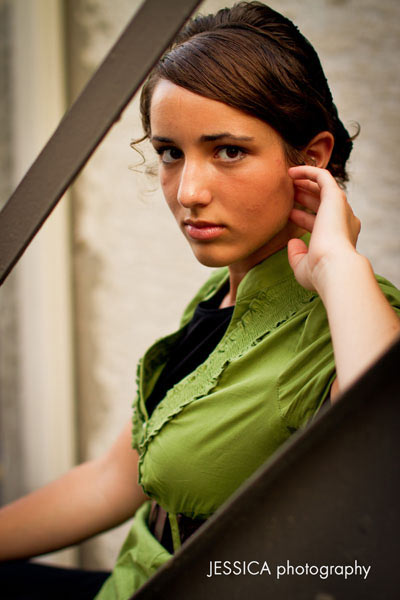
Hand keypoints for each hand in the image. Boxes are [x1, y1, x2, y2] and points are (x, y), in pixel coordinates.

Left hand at [287, 166, 360, 293]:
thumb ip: (297, 255)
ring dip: (307, 183)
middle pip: (323, 203)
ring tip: (289, 179)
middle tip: (288, 193)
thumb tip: (292, 241)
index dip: (303, 218)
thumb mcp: (304, 267)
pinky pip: (323, 177)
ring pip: (324, 188)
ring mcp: (341, 209)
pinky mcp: (336, 197)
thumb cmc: (319, 273)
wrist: (334, 267)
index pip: (321, 223)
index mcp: (341, 239)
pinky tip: (292, 172)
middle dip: (305, 196)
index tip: (288, 215)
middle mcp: (344, 222)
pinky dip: (308, 172)